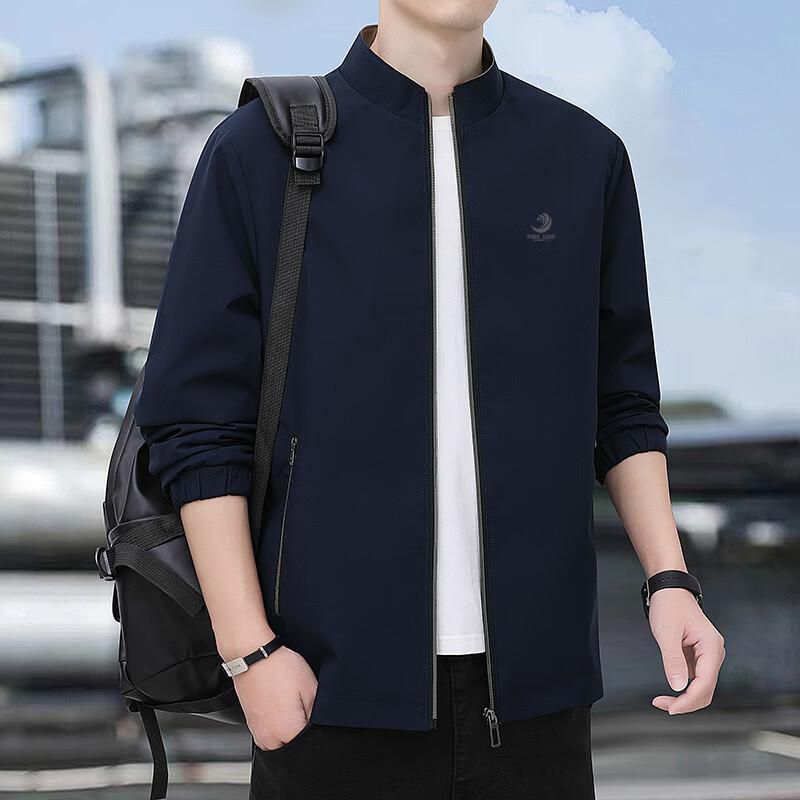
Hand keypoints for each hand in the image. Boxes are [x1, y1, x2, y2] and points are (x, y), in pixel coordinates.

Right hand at [233, 645, 317, 749]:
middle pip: (294, 747)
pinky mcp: (251, 725)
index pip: (310, 744)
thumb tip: (320, 726)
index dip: (316, 730)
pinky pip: (268, 735)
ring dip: (287, 731)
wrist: (253, 656)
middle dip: (300, 731)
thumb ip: (317, 712)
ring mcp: (258, 733)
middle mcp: (270, 739)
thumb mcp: (310, 686)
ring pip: (280, 743)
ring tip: (289, 706)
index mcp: (288, 732)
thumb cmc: (279, 667)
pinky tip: (279, 706)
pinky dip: (275, 726)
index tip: (314, 715)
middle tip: (301, 707)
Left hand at [648, 587, 725, 713]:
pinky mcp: (699, 656)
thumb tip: (677, 686)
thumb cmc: (669, 605)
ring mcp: (707, 655)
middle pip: (706, 689)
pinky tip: (670, 690)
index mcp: (711, 647)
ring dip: (685, 697)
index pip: (705, 683)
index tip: (672, 708)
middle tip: (663, 705)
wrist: (669, 589)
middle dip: (686, 702)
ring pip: (701, 686)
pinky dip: (683, 687)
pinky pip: (695, 678)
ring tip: (662, 700)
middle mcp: (714, 653)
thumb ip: (672, 659)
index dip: (689, 700)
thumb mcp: (666, 632)